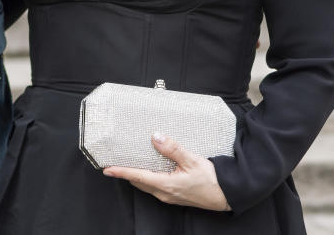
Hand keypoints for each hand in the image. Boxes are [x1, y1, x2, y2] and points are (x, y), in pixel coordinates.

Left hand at [103, 133, 230, 211]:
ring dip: (136, 176)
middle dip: (125, 173)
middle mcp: (164, 193)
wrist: (226, 196)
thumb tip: (156, 137)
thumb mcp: (192, 160)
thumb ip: (172, 149)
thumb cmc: (211, 180)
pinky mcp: (174, 196)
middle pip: (138, 182)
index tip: (107, 169)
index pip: (137, 176)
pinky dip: (146, 178)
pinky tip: (149, 170)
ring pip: (146, 186)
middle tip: (114, 164)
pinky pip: (154, 187)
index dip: (121, 172)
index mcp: (166, 184)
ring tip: (128, 164)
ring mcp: (168, 196)